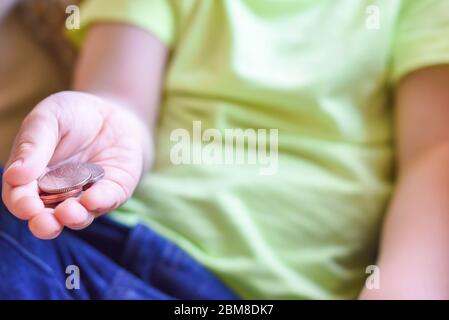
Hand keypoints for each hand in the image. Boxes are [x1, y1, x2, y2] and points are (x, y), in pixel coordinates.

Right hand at [1, 91, 151, 238]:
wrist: (112, 112)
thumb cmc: (72, 115)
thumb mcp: (48, 119)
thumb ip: (33, 144)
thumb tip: (14, 176)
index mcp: (33, 178)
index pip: (21, 197)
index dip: (22, 204)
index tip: (27, 206)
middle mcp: (58, 195)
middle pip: (47, 217)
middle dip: (44, 224)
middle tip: (45, 225)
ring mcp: (87, 196)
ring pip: (78, 216)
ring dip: (73, 218)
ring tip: (69, 213)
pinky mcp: (113, 191)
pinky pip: (108, 200)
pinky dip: (101, 201)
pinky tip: (94, 199)